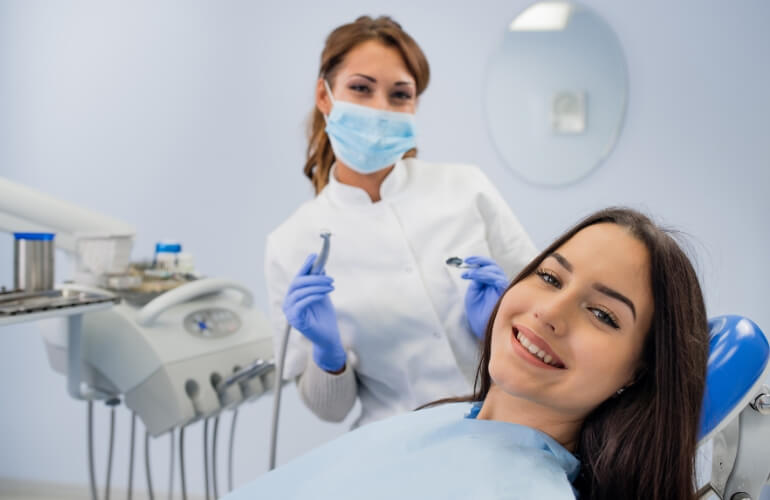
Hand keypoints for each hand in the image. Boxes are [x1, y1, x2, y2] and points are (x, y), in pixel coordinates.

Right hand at [282, 254, 345, 371]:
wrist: (329, 336)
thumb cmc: (324, 317)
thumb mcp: (322, 295)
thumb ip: (319, 282)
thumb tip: (320, 266)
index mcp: (294, 295)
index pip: (298, 277)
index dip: (305, 266)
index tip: (315, 256)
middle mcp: (289, 302)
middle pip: (297, 283)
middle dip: (314, 278)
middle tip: (330, 278)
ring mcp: (290, 311)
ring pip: (300, 292)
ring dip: (317, 286)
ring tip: (331, 286)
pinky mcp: (295, 320)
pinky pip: (301, 304)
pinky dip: (312, 296)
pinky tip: (323, 294)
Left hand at [462, 256, 507, 339]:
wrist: (481, 330)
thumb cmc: (478, 315)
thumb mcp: (473, 294)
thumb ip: (476, 282)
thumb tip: (476, 270)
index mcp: (493, 285)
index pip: (490, 268)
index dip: (479, 262)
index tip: (466, 260)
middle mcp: (501, 285)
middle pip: (494, 267)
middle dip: (480, 262)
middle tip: (466, 263)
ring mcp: (504, 289)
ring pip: (496, 271)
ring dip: (479, 269)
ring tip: (467, 274)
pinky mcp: (505, 294)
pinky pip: (497, 279)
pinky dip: (484, 275)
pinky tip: (474, 276)